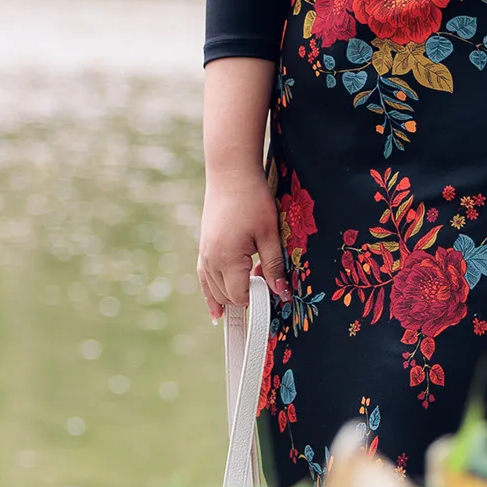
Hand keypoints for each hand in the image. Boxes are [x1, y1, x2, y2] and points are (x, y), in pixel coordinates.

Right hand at [197, 169, 290, 320]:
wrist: (231, 174)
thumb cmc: (253, 201)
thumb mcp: (270, 234)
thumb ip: (274, 266)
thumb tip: (282, 294)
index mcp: (227, 258)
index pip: (240, 295)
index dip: (258, 299)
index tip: (274, 293)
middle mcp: (211, 260)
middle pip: (227, 296)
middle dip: (247, 297)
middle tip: (268, 283)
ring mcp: (204, 254)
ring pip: (214, 290)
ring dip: (232, 296)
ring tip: (250, 300)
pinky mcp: (203, 247)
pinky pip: (204, 278)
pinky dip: (211, 294)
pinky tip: (216, 312)